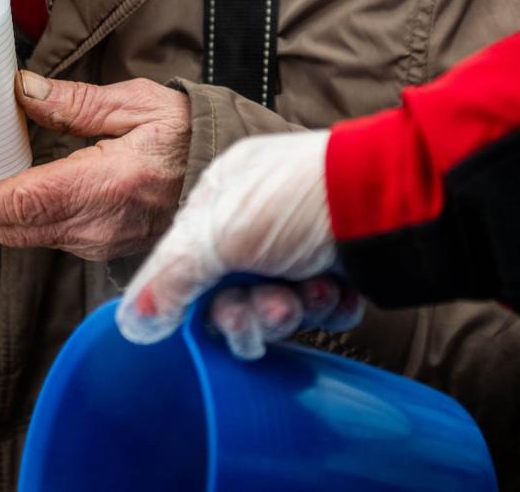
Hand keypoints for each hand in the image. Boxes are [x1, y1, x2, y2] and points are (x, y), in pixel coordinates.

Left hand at [0, 72, 191, 261]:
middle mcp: (99, 224)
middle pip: (18, 228)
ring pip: (31, 238)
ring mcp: (101, 242)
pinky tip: (14, 200)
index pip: (26, 202)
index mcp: (106, 184)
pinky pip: (51, 239)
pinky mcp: (104, 247)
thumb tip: (23, 91)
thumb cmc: (188, 135)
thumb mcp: (138, 103)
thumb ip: (77, 102)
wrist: (226, 175)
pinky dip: (24, 223)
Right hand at [116, 129, 361, 359]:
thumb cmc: (296, 198)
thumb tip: (132, 321)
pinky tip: (338, 292)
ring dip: (292, 312)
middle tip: (275, 309)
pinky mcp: (342, 269)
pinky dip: (329, 309)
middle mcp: (260, 222)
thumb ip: (170, 278)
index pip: (188, 265)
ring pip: (278, 308)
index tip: (212, 316)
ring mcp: (303, 245)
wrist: (387, 200)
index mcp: (222, 200)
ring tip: (311, 294)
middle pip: (232, 295)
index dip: (197, 300)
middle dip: (251, 313)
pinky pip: (322, 311)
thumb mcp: (218, 233)